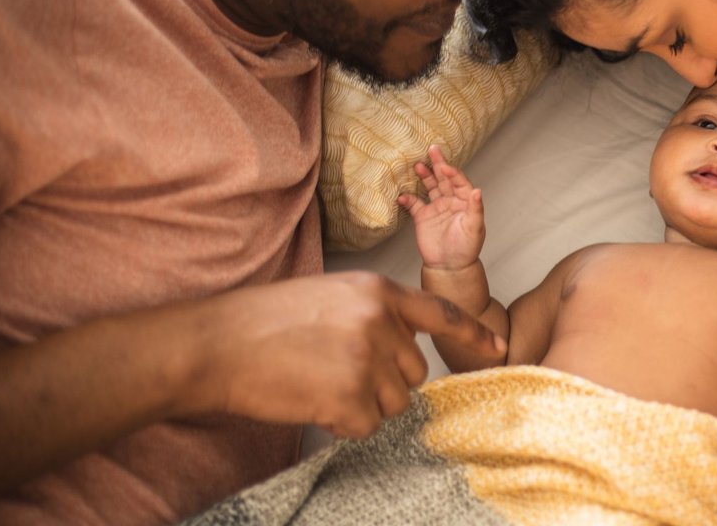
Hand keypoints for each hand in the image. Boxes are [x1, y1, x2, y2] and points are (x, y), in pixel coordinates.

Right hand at [196, 271, 504, 438]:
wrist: (217, 344)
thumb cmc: (264, 322)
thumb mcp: (330, 297)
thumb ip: (372, 315)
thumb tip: (402, 349)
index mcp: (377, 291)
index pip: (440, 313)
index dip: (472, 334)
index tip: (498, 349)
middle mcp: (380, 320)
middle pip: (414, 372)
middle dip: (384, 382)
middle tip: (335, 372)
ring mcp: (367, 357)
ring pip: (394, 403)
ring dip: (362, 405)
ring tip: (318, 382)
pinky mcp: (350, 394)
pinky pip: (366, 425)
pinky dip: (341, 423)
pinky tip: (310, 400)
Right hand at [398, 144, 484, 269]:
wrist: (450, 266)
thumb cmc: (467, 248)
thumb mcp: (475, 228)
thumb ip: (475, 209)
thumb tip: (478, 191)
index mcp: (465, 201)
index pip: (459, 181)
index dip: (452, 172)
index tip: (444, 165)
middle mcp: (450, 201)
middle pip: (444, 178)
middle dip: (438, 164)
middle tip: (432, 149)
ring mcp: (436, 208)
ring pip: (429, 186)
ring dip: (424, 176)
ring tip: (418, 165)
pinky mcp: (423, 217)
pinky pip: (414, 204)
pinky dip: (408, 198)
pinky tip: (402, 194)